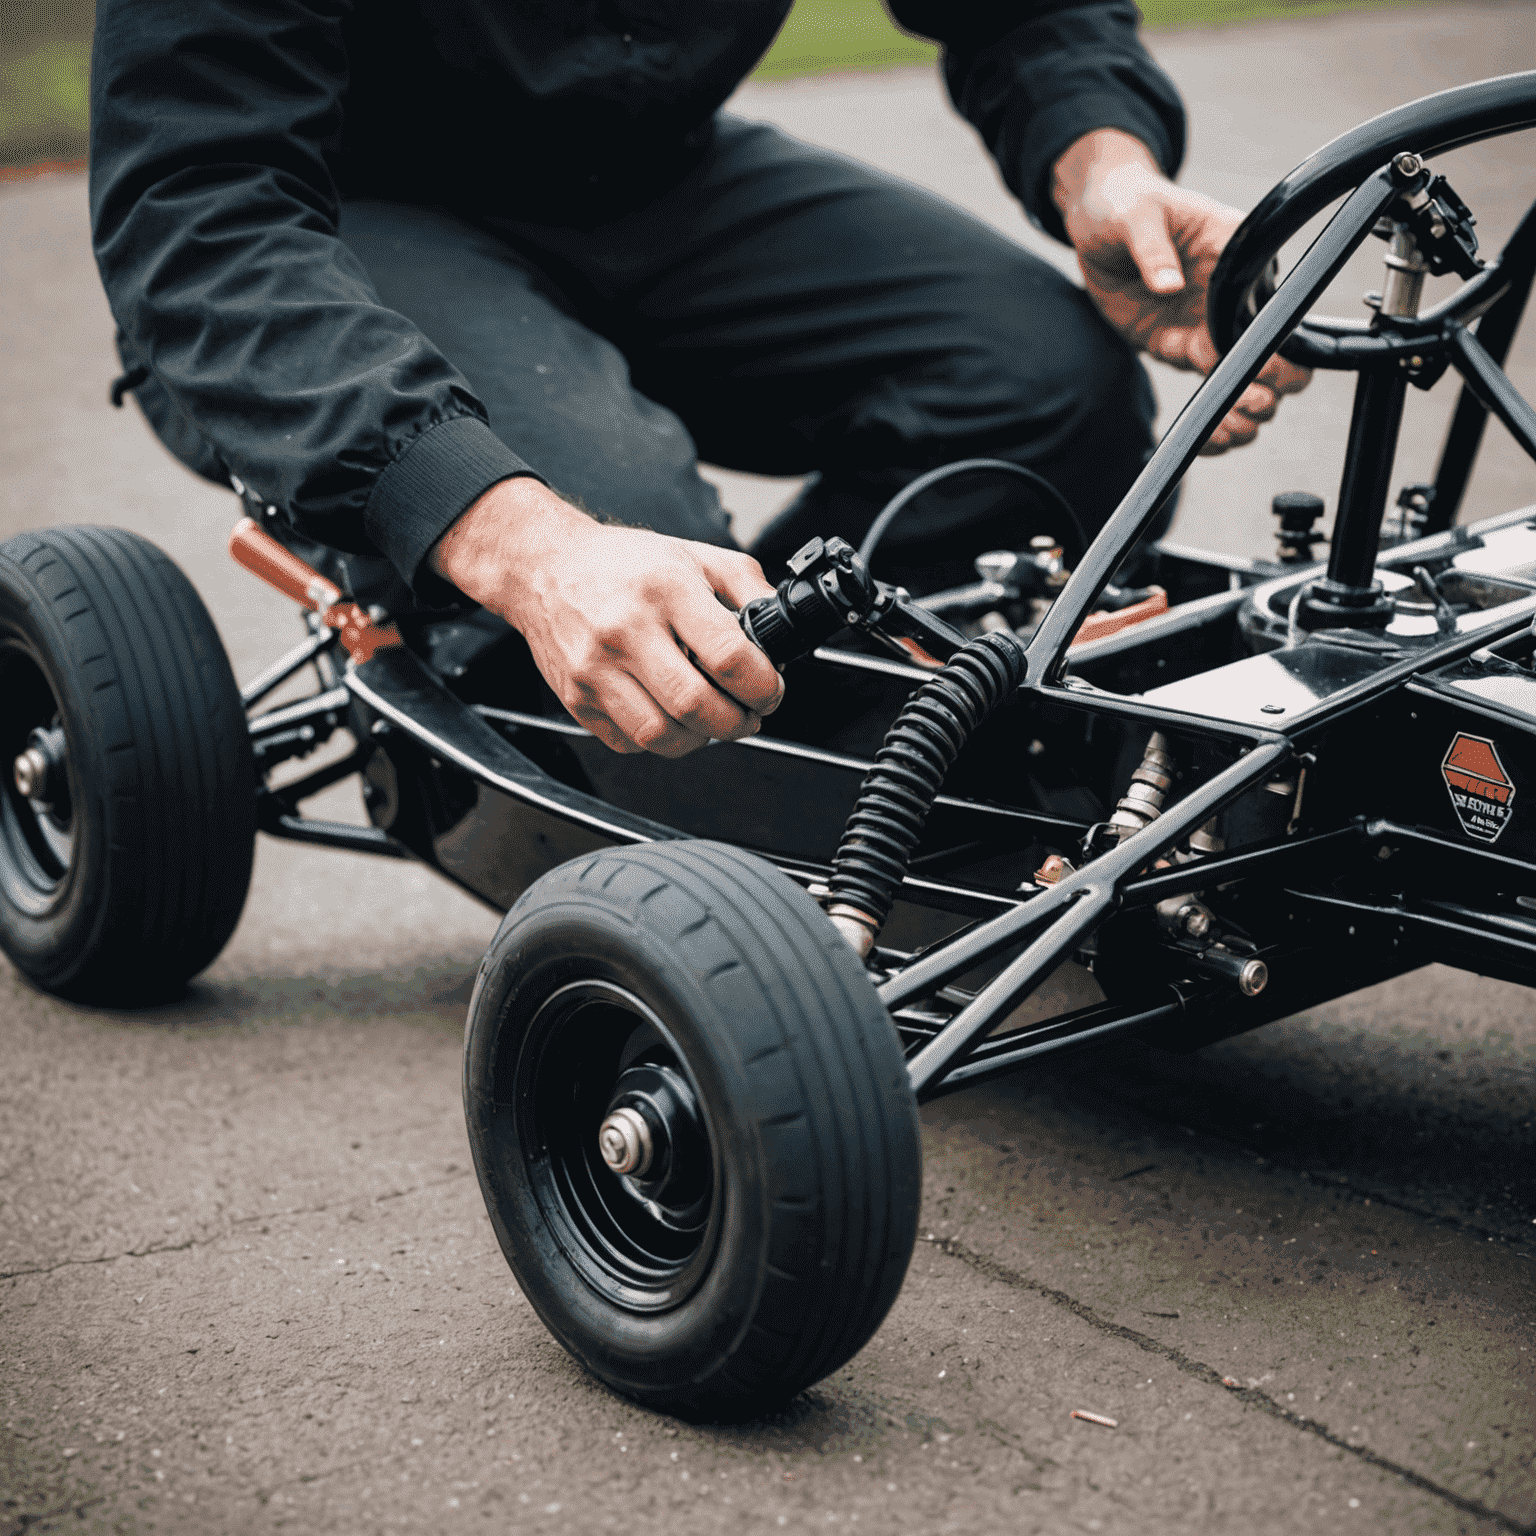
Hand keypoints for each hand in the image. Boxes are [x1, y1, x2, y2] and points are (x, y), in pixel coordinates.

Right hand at [430, 478, 783, 755]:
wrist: (544, 567)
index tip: (769, 690)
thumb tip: (779, 628)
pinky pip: (629, 742)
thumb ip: (747, 587)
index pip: (728, 657)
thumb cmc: (621, 564)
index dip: (762, 686)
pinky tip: (670, 718)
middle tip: (748, 715)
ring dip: (700, 739)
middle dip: (738, 723)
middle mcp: (627, 630)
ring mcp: (596, 668)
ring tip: (711, 721)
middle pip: (696, 706)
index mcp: (665, 590)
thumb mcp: (694, 555)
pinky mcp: (577, 698)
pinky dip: (660, 740)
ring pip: (661, 734)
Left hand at [1052, 129, 1309, 453]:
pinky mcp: (1181, 347)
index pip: (1267, 306)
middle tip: (1252, 406)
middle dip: (1269, 385)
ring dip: (1243, 412)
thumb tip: (1165, 282)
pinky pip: (1206, 387)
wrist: (1098, 223)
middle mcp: (1231, 297)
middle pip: (1270, 352)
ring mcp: (1208, 326)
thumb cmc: (1125, 205)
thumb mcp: (1136, 215)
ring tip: (1232, 434)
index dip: (1268, 344)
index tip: (1259, 371)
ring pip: (1242, 379)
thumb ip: (1152, 248)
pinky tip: (1210, 441)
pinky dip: (1212, 418)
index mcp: (1235, 256)